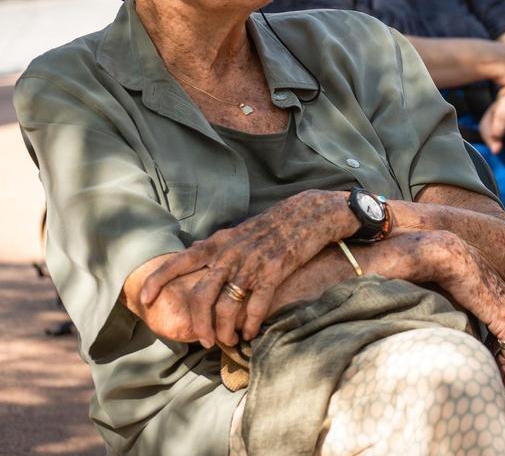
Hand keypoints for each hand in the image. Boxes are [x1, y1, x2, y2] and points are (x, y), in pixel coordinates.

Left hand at [138, 189, 355, 346]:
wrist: (307, 215)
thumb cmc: (272, 226)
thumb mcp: (238, 232)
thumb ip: (217, 249)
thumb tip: (193, 260)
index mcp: (218, 243)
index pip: (179, 261)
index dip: (158, 281)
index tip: (145, 301)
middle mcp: (230, 253)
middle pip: (202, 296)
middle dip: (199, 324)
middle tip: (203, 341)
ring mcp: (251, 263)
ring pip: (226, 307)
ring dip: (224, 330)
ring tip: (228, 341)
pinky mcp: (273, 272)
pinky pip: (255, 306)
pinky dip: (250, 324)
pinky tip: (250, 333)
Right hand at [437, 238, 504, 391]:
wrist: (445, 253)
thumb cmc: (441, 270)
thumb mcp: (452, 296)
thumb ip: (458, 313)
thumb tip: (450, 332)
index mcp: (497, 294)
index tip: (493, 365)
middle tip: (503, 382)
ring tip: (504, 385)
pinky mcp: (500, 315)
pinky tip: (504, 378)